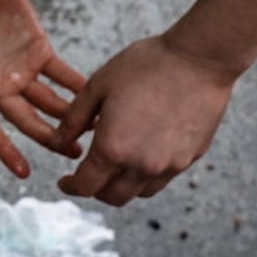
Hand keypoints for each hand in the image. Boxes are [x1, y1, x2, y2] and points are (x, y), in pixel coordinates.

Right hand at [0, 0, 86, 177]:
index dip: (6, 150)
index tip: (24, 171)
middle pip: (28, 121)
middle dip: (51, 139)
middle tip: (76, 155)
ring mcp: (22, 72)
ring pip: (48, 103)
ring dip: (69, 118)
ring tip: (94, 132)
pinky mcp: (40, 53)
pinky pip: (61, 75)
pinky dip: (77, 86)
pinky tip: (95, 98)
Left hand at [55, 34, 236, 204]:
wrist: (198, 59)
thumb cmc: (146, 65)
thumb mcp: (98, 85)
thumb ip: (74, 118)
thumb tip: (58, 141)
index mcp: (114, 147)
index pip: (86, 185)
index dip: (71, 186)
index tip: (65, 181)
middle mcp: (142, 165)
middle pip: (113, 197)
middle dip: (95, 190)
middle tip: (88, 174)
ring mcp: (169, 165)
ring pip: (139, 192)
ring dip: (122, 185)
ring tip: (115, 164)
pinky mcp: (189, 159)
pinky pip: (162, 179)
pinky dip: (146, 176)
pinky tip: (141, 154)